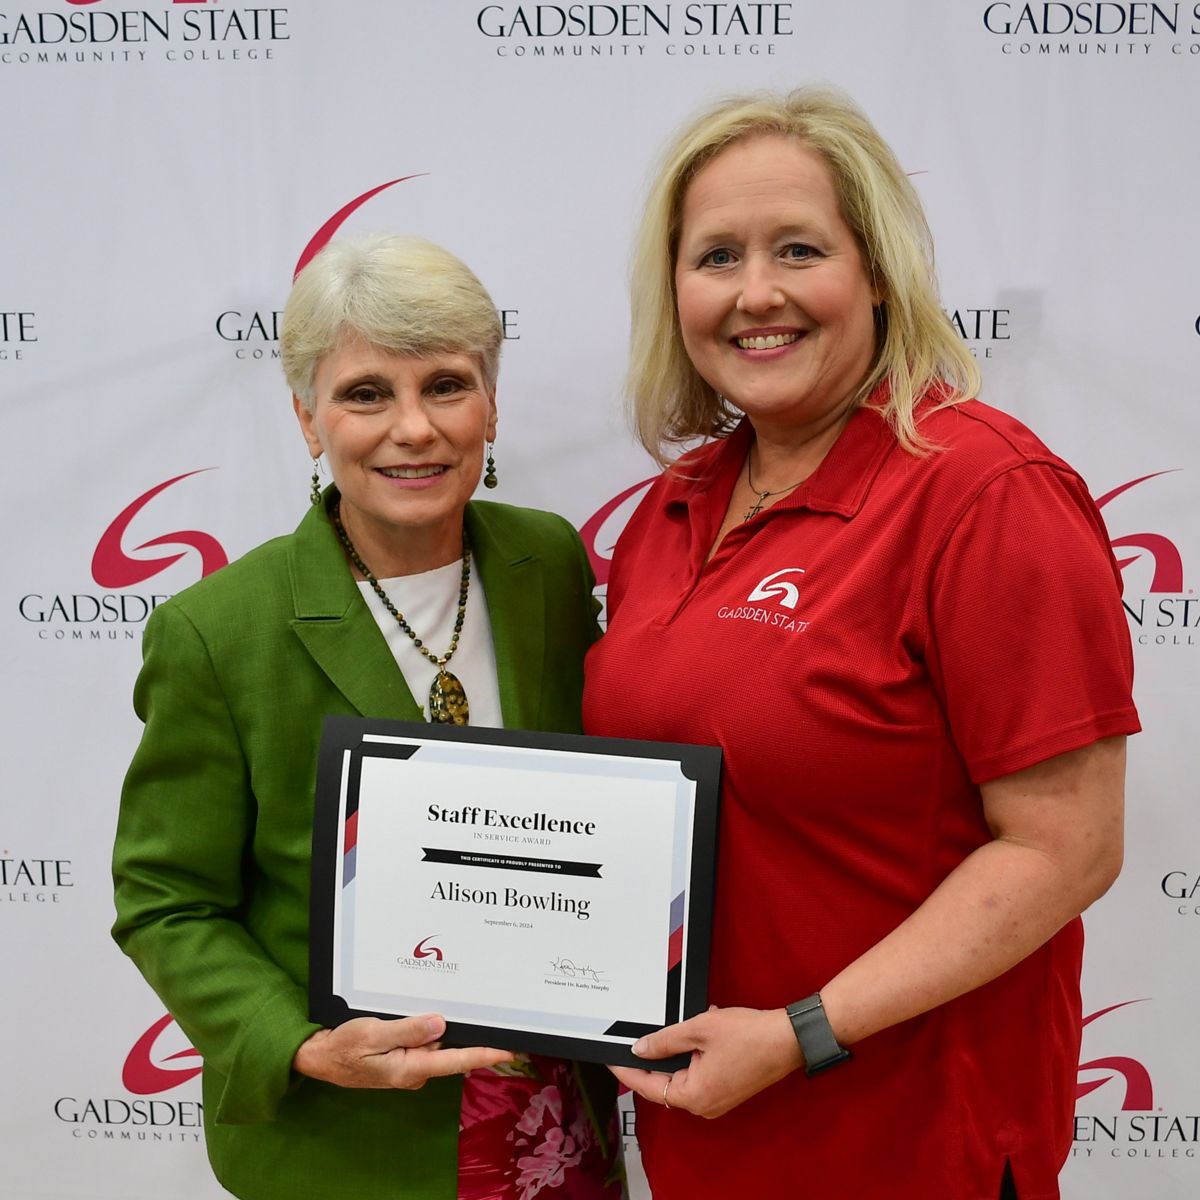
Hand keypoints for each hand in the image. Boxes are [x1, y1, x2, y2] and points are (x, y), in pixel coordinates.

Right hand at [293, 1015, 514, 1089]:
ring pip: (436, 1042)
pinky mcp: (403, 1057)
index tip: (508, 1050)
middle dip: (467, 1032)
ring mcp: (409, 1065)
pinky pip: (423, 1041)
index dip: (484, 1054)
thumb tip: (440, 1024)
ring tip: (458, 1000)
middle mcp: (416, 1070)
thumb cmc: (343, 1047)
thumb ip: (407, 1030)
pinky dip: (427, 1027)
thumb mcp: (372, 1034)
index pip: (456, 1060)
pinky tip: (427, 1010)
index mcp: (410, 1068)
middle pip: (450, 1049)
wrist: (320, 1058)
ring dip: (444, 1026)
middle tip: (487, 1007)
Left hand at [610, 1006, 802, 1119]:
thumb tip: (640, 1049)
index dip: (627, 1070)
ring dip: (681, 1049)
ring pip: (684, 1074)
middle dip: (658, 1055)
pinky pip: (701, 1072)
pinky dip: (696, 1052)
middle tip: (643, 1033)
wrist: (788, 1040)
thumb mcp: (698, 1029)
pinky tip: (705, 1029)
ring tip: (690, 1024)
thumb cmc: (748, 1035)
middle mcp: (704, 1105)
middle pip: (666, 1081)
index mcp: (694, 1095)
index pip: (648, 1086)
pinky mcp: (728, 1090)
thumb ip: (665, 1041)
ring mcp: (717, 1100)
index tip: (610, 1058)